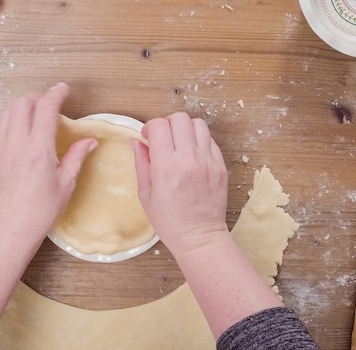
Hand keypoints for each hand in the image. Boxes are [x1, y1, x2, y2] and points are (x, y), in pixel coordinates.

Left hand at [0, 83, 96, 243]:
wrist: (8, 230)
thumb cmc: (41, 212)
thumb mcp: (65, 185)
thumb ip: (76, 157)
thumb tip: (90, 140)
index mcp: (38, 150)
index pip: (46, 109)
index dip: (56, 94)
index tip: (64, 89)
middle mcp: (15, 144)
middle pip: (22, 103)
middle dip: (38, 96)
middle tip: (50, 103)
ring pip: (6, 112)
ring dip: (21, 106)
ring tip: (34, 112)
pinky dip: (8, 120)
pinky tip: (17, 130)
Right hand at [131, 112, 228, 254]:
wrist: (199, 237)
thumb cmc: (169, 220)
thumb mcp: (145, 194)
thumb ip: (141, 163)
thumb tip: (136, 142)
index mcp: (166, 167)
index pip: (159, 125)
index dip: (150, 127)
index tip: (148, 139)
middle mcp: (188, 159)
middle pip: (179, 118)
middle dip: (167, 124)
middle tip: (163, 139)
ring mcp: (207, 161)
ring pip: (198, 124)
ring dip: (185, 129)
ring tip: (179, 144)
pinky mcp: (220, 166)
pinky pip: (210, 140)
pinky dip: (199, 141)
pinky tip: (192, 155)